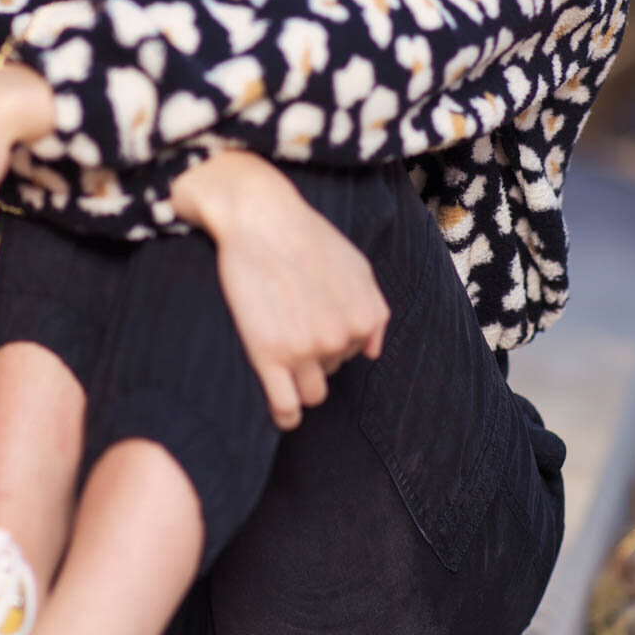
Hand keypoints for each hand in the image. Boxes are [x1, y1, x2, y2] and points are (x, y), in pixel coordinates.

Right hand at [171, 153, 390, 430]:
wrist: (260, 218)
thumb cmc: (306, 237)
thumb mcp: (358, 266)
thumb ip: (374, 310)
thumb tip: (372, 353)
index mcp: (365, 319)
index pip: (353, 354)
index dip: (329, 338)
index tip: (307, 318)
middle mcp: (341, 339)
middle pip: (330, 371)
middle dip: (313, 355)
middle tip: (287, 323)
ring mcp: (305, 351)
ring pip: (311, 394)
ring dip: (299, 382)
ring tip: (280, 358)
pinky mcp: (269, 356)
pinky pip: (285, 409)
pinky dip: (285, 415)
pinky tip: (281, 412)